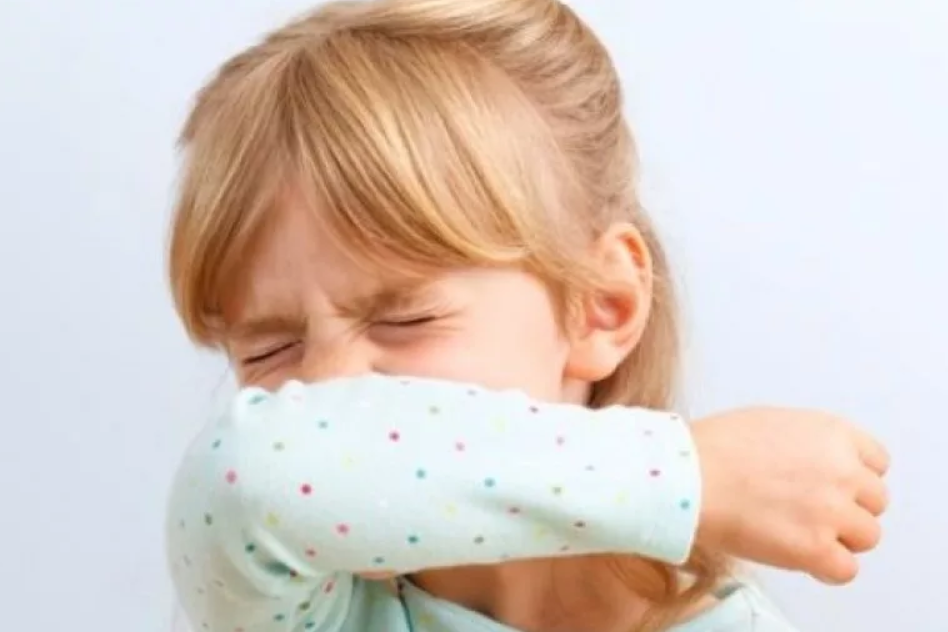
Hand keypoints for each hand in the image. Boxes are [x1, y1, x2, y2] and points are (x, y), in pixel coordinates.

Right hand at [690, 407, 888, 583]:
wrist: (685, 476)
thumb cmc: (710, 448)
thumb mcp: (769, 423)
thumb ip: (805, 444)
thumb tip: (808, 466)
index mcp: (832, 433)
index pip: (876, 461)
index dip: (853, 477)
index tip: (834, 487)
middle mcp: (841, 469)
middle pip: (875, 500)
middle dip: (847, 508)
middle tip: (810, 513)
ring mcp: (831, 510)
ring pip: (866, 536)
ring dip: (839, 538)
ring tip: (800, 535)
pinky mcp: (815, 547)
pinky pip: (846, 569)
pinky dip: (826, 568)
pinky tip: (800, 558)